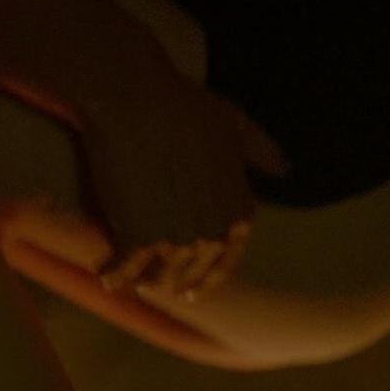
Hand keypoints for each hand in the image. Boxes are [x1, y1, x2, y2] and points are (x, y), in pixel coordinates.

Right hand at [80, 84, 288, 301]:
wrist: (135, 102)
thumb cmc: (185, 106)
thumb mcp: (235, 125)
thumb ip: (260, 151)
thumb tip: (285, 169)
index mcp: (238, 211)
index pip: (227, 258)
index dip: (211, 275)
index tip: (196, 289)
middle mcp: (211, 232)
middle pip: (192, 270)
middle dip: (177, 281)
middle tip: (163, 287)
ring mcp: (175, 238)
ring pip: (159, 273)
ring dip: (145, 280)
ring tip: (132, 282)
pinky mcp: (136, 237)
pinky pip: (125, 268)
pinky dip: (114, 274)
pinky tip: (104, 276)